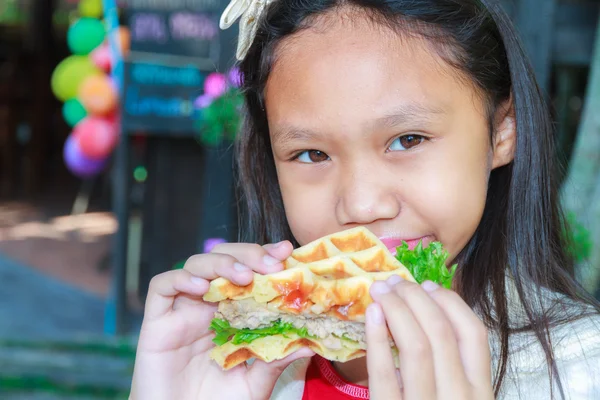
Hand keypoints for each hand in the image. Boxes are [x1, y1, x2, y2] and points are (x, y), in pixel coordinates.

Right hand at [130, 241, 313, 399]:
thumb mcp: (254, 384)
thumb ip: (276, 362)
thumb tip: (310, 344)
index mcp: (232, 313)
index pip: (248, 271)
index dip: (265, 257)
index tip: (286, 252)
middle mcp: (207, 306)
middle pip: (224, 259)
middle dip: (248, 253)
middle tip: (271, 263)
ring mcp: (181, 312)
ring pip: (195, 264)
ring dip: (221, 262)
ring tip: (244, 275)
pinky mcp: (156, 323)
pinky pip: (161, 286)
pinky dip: (180, 278)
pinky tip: (201, 287)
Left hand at [365, 276, 493, 399]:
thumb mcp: (455, 394)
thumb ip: (449, 364)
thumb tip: (425, 308)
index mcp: (480, 391)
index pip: (473, 334)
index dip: (449, 301)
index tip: (427, 284)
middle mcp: (459, 398)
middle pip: (441, 332)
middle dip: (416, 298)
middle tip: (395, 282)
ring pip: (416, 347)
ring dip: (396, 309)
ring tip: (381, 292)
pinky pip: (383, 373)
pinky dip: (376, 338)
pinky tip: (372, 315)